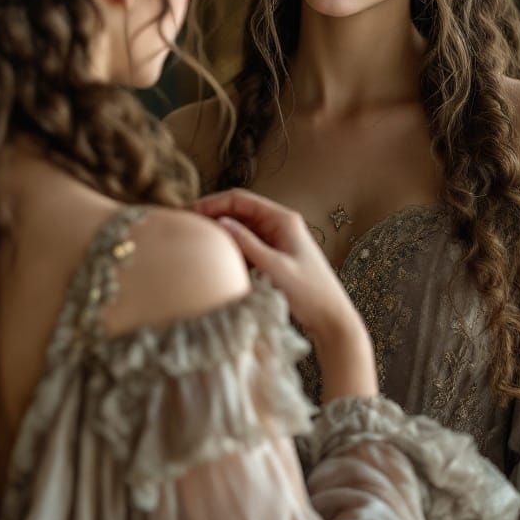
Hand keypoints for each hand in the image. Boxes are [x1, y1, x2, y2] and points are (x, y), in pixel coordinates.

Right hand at [194, 188, 376, 398]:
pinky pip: (247, 246)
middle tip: (187, 226)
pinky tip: (215, 258)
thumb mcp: (274, 267)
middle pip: (239, 212)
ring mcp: (277, 241)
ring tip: (196, 240)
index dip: (213, 202)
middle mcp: (279, 225)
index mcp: (282, 219)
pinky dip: (231, 249)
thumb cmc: (310, 292)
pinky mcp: (274, 257)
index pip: (240, 199)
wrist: (332, 319)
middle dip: (213, 216)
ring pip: (241, 229)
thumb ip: (247, 244)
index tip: (190, 212)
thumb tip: (221, 222)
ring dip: (221, 233)